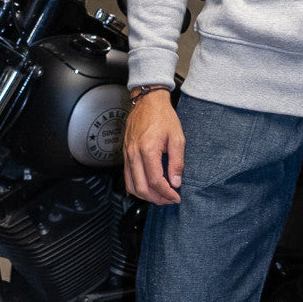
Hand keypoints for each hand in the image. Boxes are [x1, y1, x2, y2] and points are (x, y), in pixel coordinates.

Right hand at [123, 90, 184, 204]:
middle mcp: (134, 154)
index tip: (176, 197)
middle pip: (141, 188)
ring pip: (131, 185)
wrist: (147, 101)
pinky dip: (137, 187)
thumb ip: (177, 161)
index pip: (155, 181)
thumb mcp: (177, 137)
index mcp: (148, 149)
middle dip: (156, 199)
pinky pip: (127, 176)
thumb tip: (176, 182)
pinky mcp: (125, 154)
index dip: (167, 193)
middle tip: (169, 200)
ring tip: (160, 197)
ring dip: (145, 196)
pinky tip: (148, 187)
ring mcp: (127, 154)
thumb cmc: (163, 116)